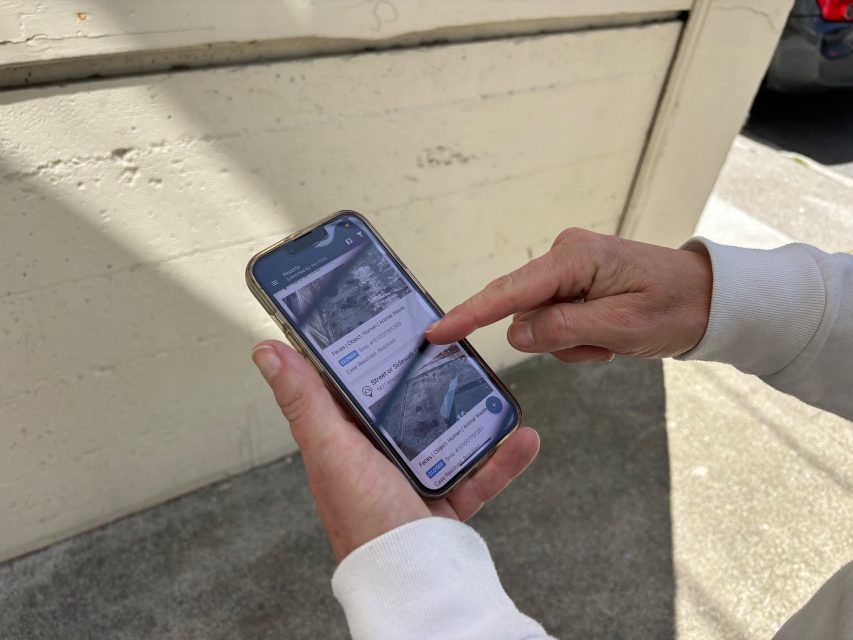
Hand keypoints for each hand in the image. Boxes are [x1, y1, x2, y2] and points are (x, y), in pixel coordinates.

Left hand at [251, 340, 539, 560]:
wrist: (413, 580)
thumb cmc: (365, 518)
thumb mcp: (333, 450)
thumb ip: (306, 401)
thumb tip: (267, 352)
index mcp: (344, 440)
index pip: (352, 386)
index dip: (367, 353)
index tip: (386, 320)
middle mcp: (376, 457)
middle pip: (404, 406)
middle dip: (429, 378)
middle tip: (453, 345)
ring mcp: (413, 477)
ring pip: (446, 434)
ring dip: (473, 413)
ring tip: (492, 388)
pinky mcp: (446, 499)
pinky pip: (478, 471)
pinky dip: (501, 457)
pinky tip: (523, 437)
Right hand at [427, 228, 711, 360]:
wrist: (710, 299)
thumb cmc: (674, 308)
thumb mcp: (620, 326)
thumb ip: (562, 329)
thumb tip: (515, 333)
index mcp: (572, 258)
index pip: (508, 292)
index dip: (469, 315)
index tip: (435, 332)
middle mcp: (564, 256)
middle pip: (524, 310)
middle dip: (556, 338)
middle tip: (601, 346)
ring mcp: (569, 269)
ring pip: (541, 322)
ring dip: (571, 341)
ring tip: (610, 341)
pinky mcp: (576, 283)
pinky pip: (556, 320)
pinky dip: (578, 337)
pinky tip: (608, 336)